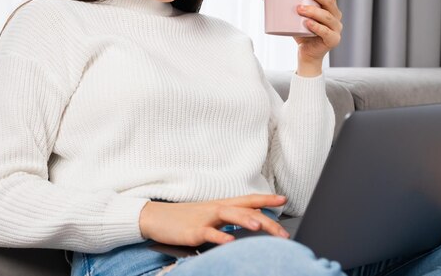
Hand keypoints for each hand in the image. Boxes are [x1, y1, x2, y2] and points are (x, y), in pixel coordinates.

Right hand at [139, 194, 288, 246]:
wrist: (156, 217)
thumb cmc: (184, 218)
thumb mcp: (210, 216)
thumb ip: (230, 219)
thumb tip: (252, 223)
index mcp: (222, 205)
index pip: (249, 200)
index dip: (267, 199)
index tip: (284, 199)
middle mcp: (217, 208)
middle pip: (246, 210)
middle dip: (267, 221)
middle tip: (283, 233)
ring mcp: (205, 218)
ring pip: (230, 215)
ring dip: (246, 220)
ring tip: (260, 227)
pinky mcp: (193, 230)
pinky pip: (209, 233)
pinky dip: (220, 237)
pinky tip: (230, 242)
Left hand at [294, 0, 341, 61]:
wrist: (306, 54)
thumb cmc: (300, 32)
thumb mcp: (292, 16)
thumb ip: (281, 5)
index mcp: (329, 6)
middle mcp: (336, 15)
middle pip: (329, 0)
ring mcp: (336, 28)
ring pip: (326, 16)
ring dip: (313, 10)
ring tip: (299, 8)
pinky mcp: (332, 40)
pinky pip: (325, 32)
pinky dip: (316, 27)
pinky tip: (307, 23)